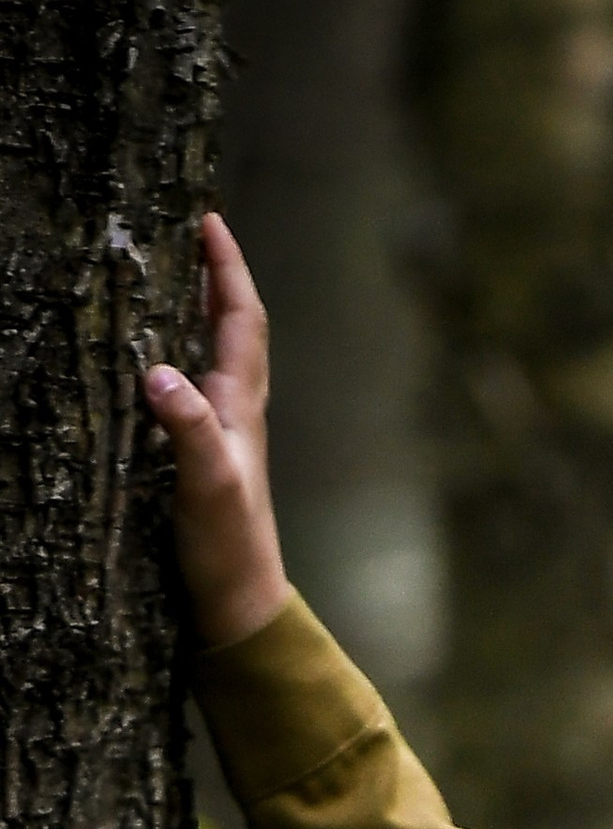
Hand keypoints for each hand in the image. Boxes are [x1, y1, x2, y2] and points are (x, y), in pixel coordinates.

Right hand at [144, 212, 287, 651]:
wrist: (240, 607)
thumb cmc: (227, 548)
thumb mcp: (206, 485)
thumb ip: (187, 429)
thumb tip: (160, 374)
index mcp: (241, 406)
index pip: (239, 320)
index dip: (227, 270)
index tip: (210, 221)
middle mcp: (237, 412)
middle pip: (231, 328)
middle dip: (214, 278)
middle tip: (191, 233)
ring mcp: (222, 436)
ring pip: (214, 356)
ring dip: (197, 313)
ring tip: (169, 277)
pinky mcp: (202, 460)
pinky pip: (193, 389)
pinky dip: (177, 358)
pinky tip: (154, 362)